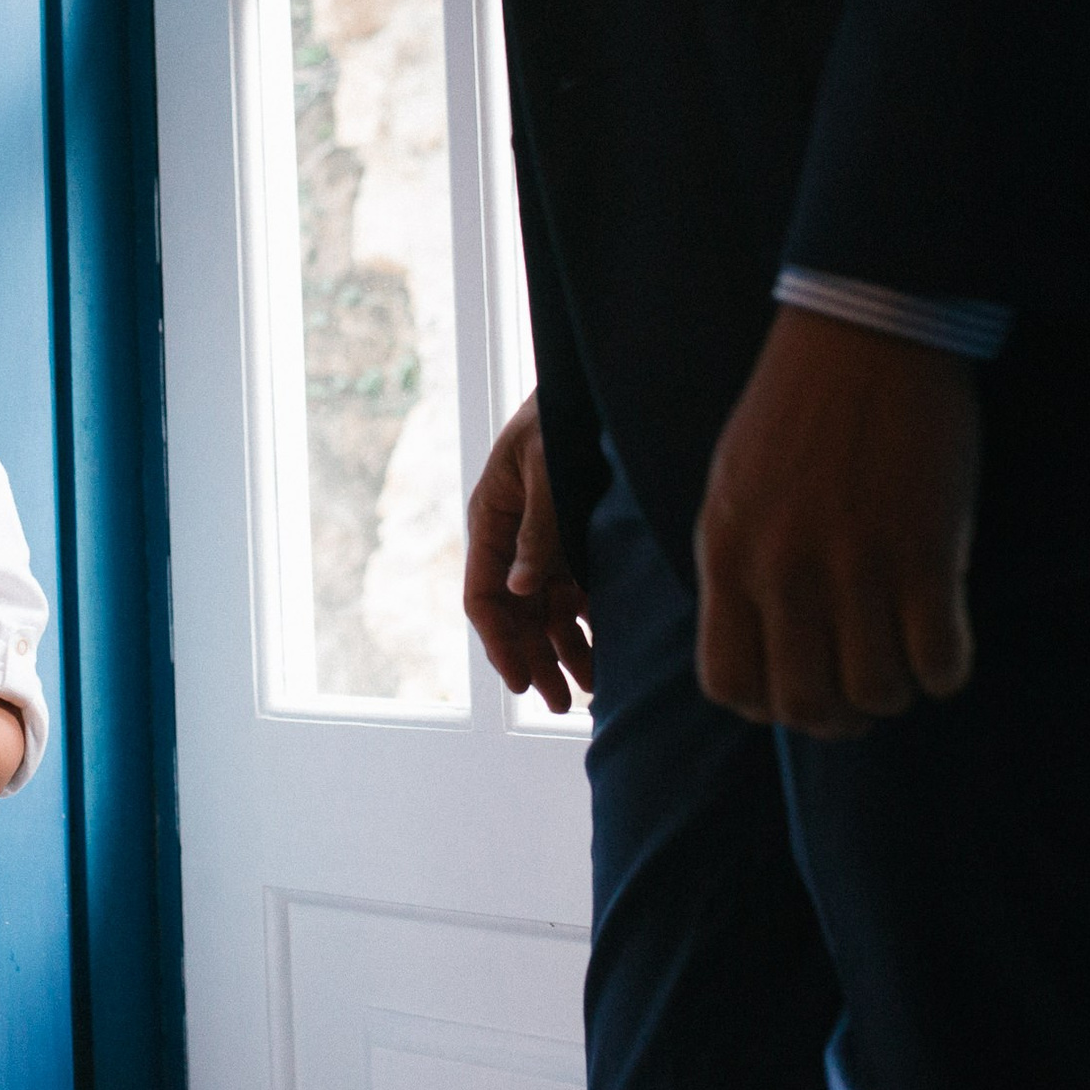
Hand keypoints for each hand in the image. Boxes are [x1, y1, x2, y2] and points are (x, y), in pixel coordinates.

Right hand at [466, 394, 593, 711]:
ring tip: (588, 692)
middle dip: (534, 660)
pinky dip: (588, 624)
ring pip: (546, 611)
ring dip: (563, 651)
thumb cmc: (562, 417)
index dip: (500, 642)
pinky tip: (607, 653)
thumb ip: (537, 529)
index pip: (482, 595)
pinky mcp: (573, 540)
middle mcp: (511, 537)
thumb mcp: (545, 470)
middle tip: (558, 704)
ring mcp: (542, 541)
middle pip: (514, 613)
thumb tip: (521, 590)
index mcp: (489, 517)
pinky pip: (575, 592)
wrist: (593, 385)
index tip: (522, 681)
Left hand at [696, 306, 977, 737]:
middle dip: (837, 717)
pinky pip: (941, 660)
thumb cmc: (798, 405)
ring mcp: (856, 563)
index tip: (798, 688)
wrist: (865, 329)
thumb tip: (754, 638)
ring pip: (877, 692)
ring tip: (903, 658)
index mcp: (729, 551)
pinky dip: (947, 670)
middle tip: (861, 692)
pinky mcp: (926, 551)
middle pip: (805, 704)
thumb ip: (739, 562)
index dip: (767, 706)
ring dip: (896, 691)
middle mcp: (784, 568)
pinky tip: (944, 642)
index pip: (728, 683)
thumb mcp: (734, 485)